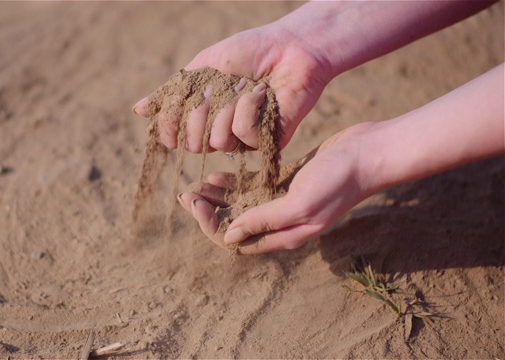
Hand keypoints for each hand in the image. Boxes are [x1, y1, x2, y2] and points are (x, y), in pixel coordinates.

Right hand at [133, 22, 331, 152]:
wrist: (291, 47)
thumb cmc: (249, 53)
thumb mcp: (203, 68)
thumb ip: (172, 92)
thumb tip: (137, 110)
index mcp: (203, 116)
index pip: (175, 135)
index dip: (172, 124)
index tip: (182, 105)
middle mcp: (220, 132)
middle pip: (193, 142)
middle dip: (203, 109)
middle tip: (225, 88)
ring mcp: (243, 139)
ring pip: (218, 140)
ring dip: (229, 105)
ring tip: (249, 88)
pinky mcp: (267, 141)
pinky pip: (244, 134)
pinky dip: (251, 107)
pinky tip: (264, 95)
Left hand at [178, 123, 375, 253]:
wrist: (367, 153)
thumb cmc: (337, 180)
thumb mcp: (299, 204)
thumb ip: (264, 221)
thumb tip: (229, 236)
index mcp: (283, 235)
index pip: (235, 239)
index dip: (210, 224)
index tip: (193, 202)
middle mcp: (281, 223)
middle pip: (234, 224)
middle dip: (207, 212)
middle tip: (185, 193)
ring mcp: (283, 203)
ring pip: (241, 205)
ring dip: (217, 198)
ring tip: (195, 185)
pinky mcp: (286, 183)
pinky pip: (254, 188)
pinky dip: (235, 183)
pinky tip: (218, 175)